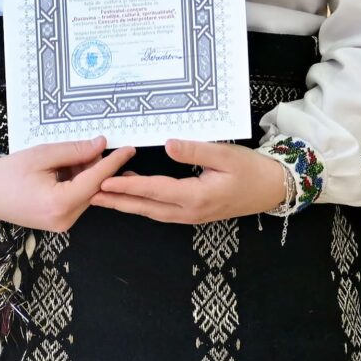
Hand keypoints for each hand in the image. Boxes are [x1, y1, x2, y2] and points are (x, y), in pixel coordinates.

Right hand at [0, 138, 133, 232]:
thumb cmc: (7, 173)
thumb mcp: (41, 155)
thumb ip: (74, 151)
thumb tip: (101, 145)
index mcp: (59, 204)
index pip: (96, 180)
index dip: (113, 162)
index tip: (130, 149)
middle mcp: (64, 219)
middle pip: (94, 188)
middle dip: (96, 166)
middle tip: (91, 145)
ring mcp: (62, 224)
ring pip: (87, 193)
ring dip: (85, 174)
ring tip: (69, 158)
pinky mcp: (59, 222)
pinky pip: (77, 199)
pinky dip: (77, 183)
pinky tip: (66, 170)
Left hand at [93, 140, 294, 225]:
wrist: (272, 189)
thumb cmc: (251, 169)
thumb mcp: (226, 154)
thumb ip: (195, 150)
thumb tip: (167, 145)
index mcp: (195, 196)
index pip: (153, 190)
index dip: (126, 185)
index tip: (103, 180)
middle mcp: (188, 211)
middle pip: (145, 207)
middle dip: (116, 200)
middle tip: (88, 194)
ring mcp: (190, 215)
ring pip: (150, 211)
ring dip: (126, 203)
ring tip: (102, 194)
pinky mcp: (192, 213)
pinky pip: (160, 210)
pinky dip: (142, 203)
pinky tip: (133, 193)